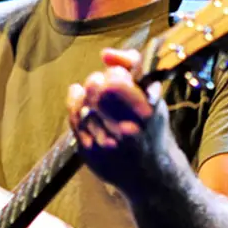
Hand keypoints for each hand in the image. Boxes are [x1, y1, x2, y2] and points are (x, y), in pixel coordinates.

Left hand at [66, 47, 167, 195]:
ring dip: (87, 95)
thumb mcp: (153, 97)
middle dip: (98, 82)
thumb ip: (132, 68)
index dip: (114, 75)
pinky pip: (74, 119)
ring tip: (97, 100)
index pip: (115, 81)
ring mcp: (106, 143)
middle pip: (97, 90)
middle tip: (103, 85)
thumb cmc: (151, 128)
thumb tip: (105, 54)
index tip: (121, 78)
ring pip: (83, 103)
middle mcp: (127, 130)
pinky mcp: (90, 153)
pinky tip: (82, 103)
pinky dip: (76, 106)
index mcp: (147, 112)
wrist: (151, 174)